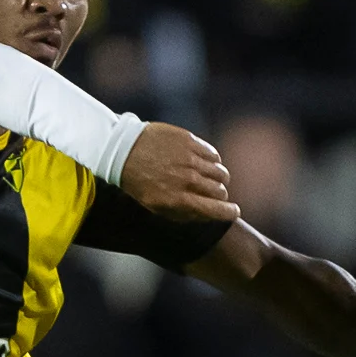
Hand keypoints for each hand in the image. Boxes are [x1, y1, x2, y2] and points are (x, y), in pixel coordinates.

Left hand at [117, 122, 239, 222]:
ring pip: (221, 172)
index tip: (233, 211)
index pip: (217, 209)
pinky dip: (213, 161)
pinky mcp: (190, 141)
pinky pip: (213, 155)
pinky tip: (204, 162)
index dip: (229, 212)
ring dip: (219, 178)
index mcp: (179, 199)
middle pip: (221, 191)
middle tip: (214, 194)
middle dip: (220, 195)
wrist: (122, 150)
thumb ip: (183, 213)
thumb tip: (207, 215)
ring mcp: (191, 159)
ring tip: (210, 177)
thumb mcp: (155, 206)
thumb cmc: (138, 182)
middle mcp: (188, 180)